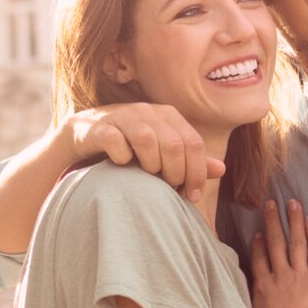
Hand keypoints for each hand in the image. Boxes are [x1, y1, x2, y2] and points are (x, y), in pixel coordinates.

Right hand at [53, 103, 225, 201]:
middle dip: (175, 172)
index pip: (194, 143)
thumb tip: (221, 169)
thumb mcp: (162, 152)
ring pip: (146, 139)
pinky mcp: (98, 126)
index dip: (197, 172)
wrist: (85, 135)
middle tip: (169, 188)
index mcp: (168, 115)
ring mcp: (121, 116)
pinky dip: (121, 156)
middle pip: (173, 144)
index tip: (192, 197)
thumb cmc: (131, 146)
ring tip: (147, 175)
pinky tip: (121, 165)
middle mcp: (147, 111)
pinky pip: (114, 141)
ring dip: (150, 164)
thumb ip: (189, 160)